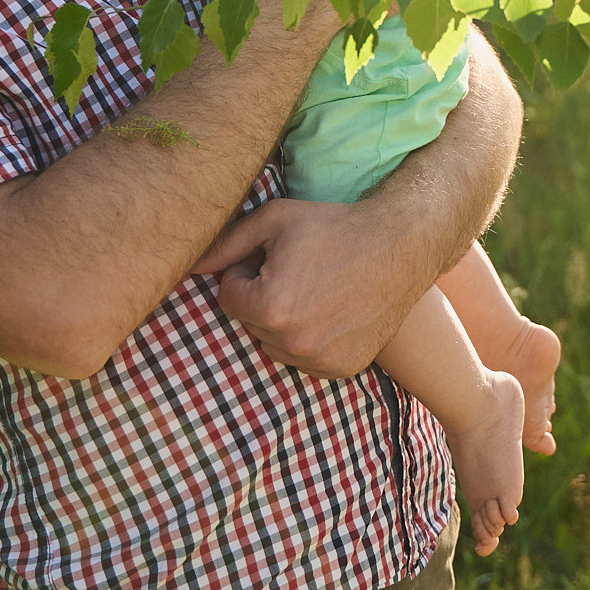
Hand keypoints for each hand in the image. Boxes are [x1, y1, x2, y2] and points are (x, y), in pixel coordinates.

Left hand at [190, 197, 431, 376]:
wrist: (400, 246)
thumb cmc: (334, 227)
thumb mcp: (276, 220)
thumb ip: (227, 244)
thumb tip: (190, 264)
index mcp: (269, 306)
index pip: (228, 299)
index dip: (246, 274)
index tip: (273, 258)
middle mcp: (292, 342)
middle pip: (251, 324)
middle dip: (263, 299)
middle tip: (298, 271)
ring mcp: (319, 359)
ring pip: (275, 345)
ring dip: (284, 323)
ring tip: (315, 290)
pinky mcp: (342, 368)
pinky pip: (307, 359)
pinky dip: (312, 340)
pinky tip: (332, 310)